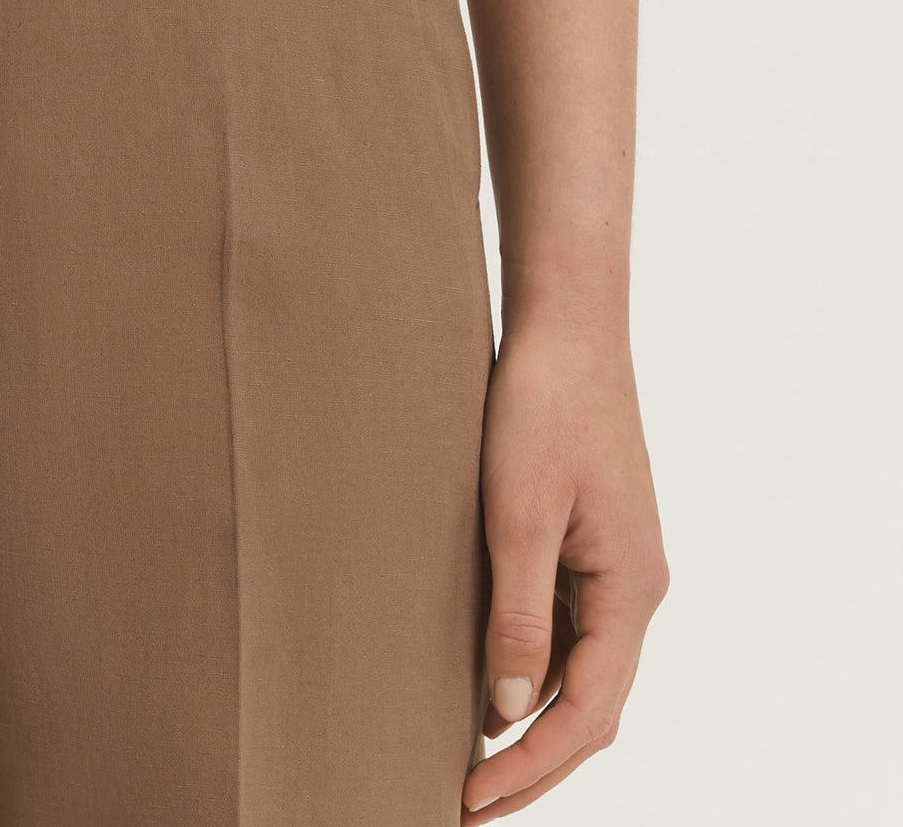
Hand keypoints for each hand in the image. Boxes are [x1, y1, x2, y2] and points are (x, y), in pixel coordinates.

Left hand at [462, 309, 669, 818]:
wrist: (567, 325)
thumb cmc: (544, 406)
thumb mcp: (519, 513)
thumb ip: (519, 615)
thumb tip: (509, 710)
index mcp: (631, 587)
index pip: (587, 712)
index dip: (530, 767)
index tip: (470, 799)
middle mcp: (635, 584)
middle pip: (593, 703)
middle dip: (535, 760)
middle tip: (469, 800)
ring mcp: (617, 560)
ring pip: (583, 666)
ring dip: (533, 716)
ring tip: (471, 753)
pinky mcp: (593, 537)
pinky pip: (571, 623)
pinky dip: (534, 663)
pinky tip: (489, 673)